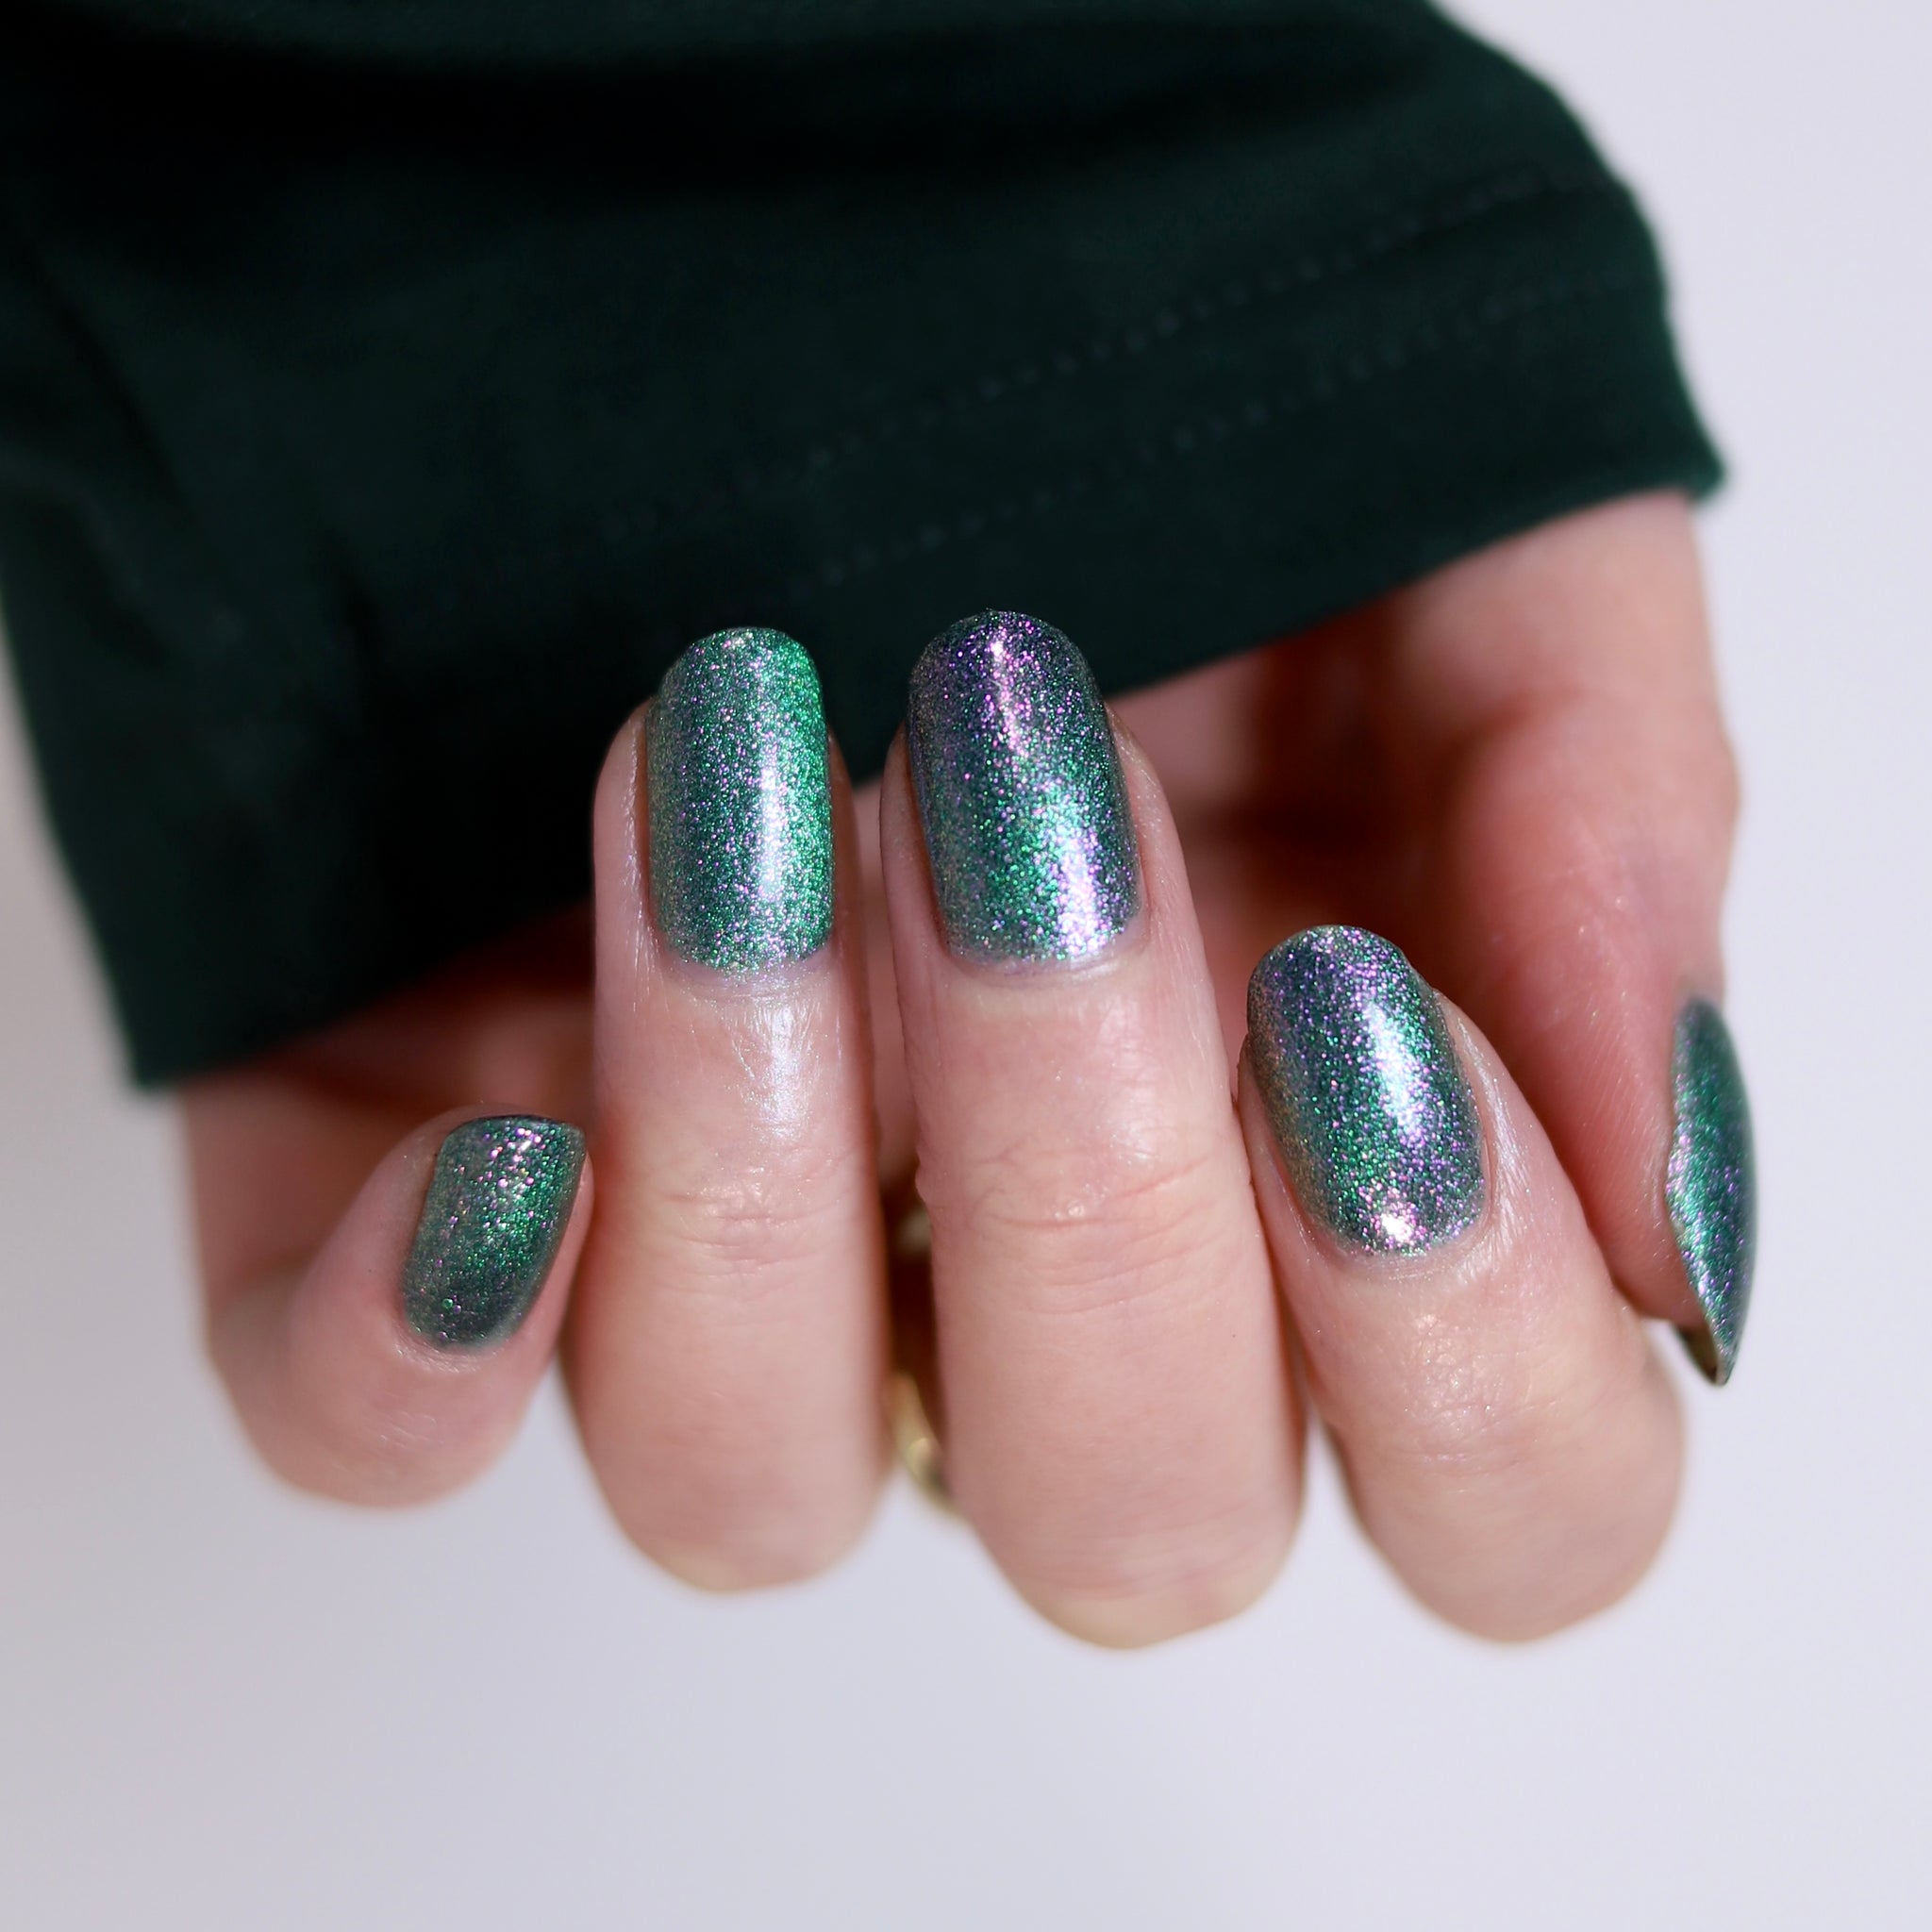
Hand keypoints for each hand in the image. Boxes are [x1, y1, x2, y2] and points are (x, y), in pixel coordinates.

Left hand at [184, 491, 1745, 1644]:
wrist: (831, 290)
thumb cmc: (1179, 451)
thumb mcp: (1468, 541)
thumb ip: (1602, 823)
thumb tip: (1672, 1189)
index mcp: (1321, 1181)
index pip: (1500, 1494)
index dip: (1467, 1342)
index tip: (1351, 1000)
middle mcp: (1034, 1301)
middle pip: (1125, 1517)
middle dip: (1095, 1194)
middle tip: (1035, 816)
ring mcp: (728, 1279)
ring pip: (750, 1487)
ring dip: (756, 1175)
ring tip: (742, 799)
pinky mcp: (428, 1207)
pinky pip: (379, 1433)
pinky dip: (415, 1356)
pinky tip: (495, 1142)